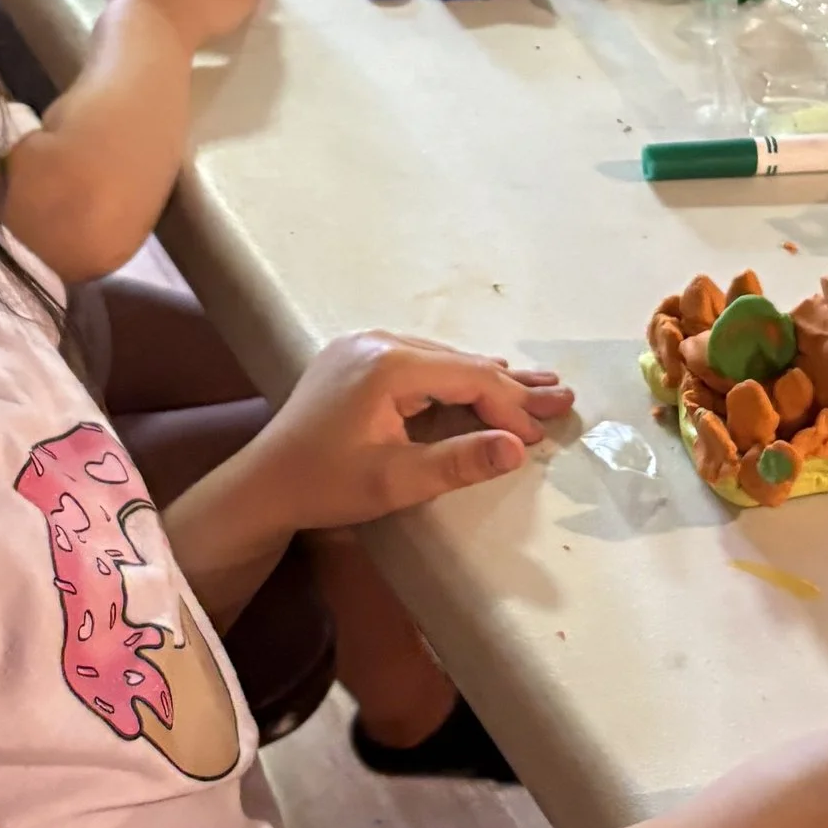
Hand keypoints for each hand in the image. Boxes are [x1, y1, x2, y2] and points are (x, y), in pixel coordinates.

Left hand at [253, 333, 574, 528]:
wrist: (263, 484)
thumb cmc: (327, 485)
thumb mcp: (396, 481)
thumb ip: (459, 462)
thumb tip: (520, 448)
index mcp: (388, 365)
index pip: (470, 377)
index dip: (510, 407)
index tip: (541, 438)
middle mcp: (378, 342)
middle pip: (461, 363)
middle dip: (512, 386)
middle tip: (563, 399)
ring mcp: (364, 345)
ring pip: (443, 360)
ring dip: (487, 379)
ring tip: (538, 388)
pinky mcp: (356, 357)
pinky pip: (420, 361)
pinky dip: (455, 377)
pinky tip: (482, 378)